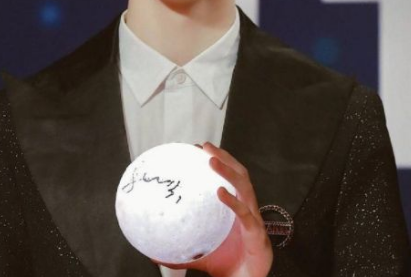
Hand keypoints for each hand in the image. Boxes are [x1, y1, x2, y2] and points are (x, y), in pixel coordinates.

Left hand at [158, 142, 272, 276]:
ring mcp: (253, 219)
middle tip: (205, 146)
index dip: (218, 160)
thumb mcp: (202, 253)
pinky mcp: (256, 234)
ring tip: (212, 161)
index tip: (198, 149)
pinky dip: (233, 202)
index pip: (229, 177)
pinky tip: (221, 193)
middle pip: (240, 174)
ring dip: (229, 171)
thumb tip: (154, 254)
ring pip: (245, 187)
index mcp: (236, 207)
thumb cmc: (229, 263)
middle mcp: (247, 208)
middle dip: (225, 157)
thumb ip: (181, 251)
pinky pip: (245, 214)